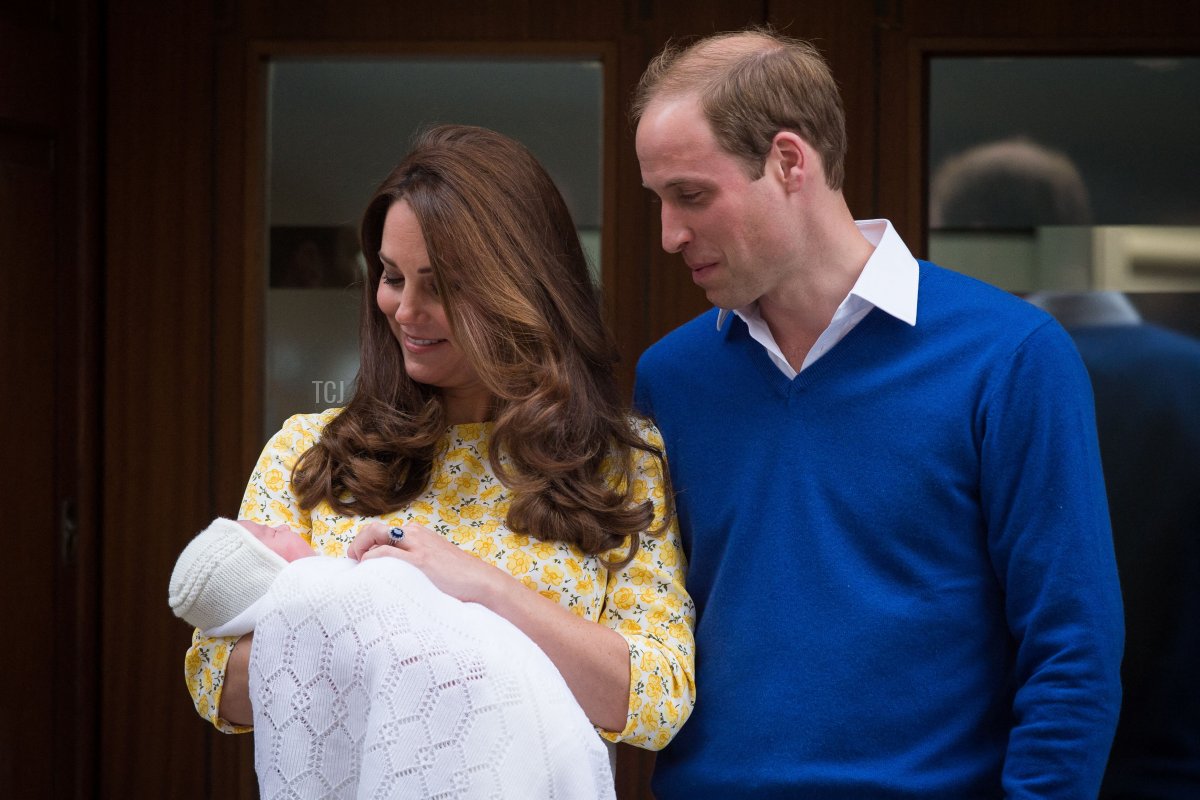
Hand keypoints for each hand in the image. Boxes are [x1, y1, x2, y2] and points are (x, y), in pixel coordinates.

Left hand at [348, 521, 505, 604]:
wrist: (481, 582)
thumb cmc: (456, 578)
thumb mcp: (432, 560)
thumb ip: (412, 559)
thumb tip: (387, 571)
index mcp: (417, 532)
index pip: (381, 531)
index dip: (366, 543)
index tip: (360, 558)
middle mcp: (414, 533)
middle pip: (374, 529)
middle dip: (358, 543)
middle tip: (353, 560)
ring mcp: (416, 545)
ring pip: (376, 537)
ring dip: (361, 551)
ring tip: (359, 569)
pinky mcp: (419, 560)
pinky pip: (384, 554)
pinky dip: (372, 561)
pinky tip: (370, 573)